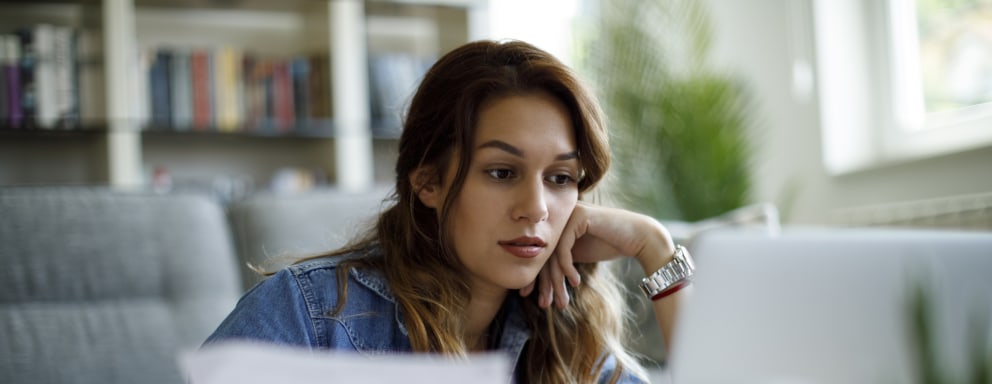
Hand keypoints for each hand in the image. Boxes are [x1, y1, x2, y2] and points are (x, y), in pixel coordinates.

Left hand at [520, 202, 675, 308]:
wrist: (640, 237)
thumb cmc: (611, 245)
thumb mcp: (579, 254)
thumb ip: (560, 260)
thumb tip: (537, 280)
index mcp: (558, 224)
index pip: (542, 254)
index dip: (539, 278)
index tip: (535, 299)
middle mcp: (560, 216)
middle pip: (545, 254)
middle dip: (546, 283)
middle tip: (546, 305)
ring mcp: (568, 214)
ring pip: (553, 254)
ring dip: (557, 281)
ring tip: (562, 302)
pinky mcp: (578, 217)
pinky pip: (564, 248)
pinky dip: (567, 268)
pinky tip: (576, 282)